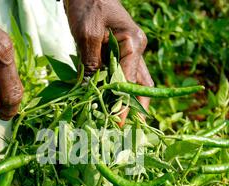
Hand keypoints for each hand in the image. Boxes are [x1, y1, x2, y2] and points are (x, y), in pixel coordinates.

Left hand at [65, 0, 153, 124]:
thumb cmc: (88, 4)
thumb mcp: (87, 33)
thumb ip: (92, 63)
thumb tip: (90, 90)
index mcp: (133, 43)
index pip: (131, 80)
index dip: (124, 103)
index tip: (117, 123)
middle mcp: (135, 50)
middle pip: (141, 85)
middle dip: (136, 108)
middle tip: (127, 129)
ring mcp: (128, 53)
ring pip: (133, 83)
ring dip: (127, 103)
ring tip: (120, 123)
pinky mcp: (117, 54)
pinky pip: (120, 77)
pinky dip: (115, 92)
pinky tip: (108, 106)